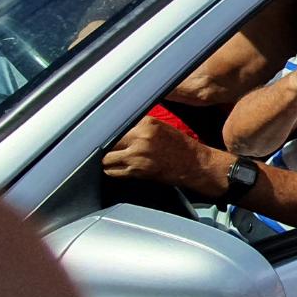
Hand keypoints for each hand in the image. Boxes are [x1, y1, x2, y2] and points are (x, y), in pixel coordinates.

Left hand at [103, 117, 223, 193]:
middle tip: (103, 147)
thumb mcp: (161, 127)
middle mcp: (140, 139)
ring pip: (106, 160)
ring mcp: (137, 157)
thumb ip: (139, 126)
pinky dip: (111, 170)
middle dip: (105, 146)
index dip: (107, 131)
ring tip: (109, 158)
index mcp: (146, 124)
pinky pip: (113, 172)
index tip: (101, 133)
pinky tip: (115, 167)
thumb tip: (117, 127)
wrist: (195, 164)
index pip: (115, 125)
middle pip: (108, 142)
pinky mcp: (137, 172)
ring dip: (106, 160)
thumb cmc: (181, 146)